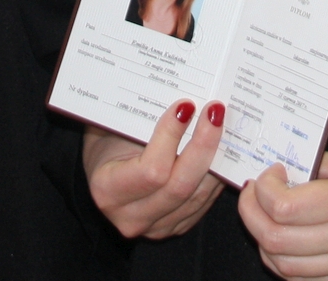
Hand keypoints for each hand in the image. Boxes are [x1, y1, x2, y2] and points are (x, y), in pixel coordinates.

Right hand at [85, 99, 226, 238]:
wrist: (103, 171)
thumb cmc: (107, 143)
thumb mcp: (113, 128)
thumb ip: (142, 120)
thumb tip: (182, 100)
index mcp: (108, 191)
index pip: (151, 170)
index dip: (172, 137)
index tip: (186, 106)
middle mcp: (132, 216)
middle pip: (180, 185)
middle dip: (203, 145)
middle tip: (215, 111)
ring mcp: (157, 226)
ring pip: (198, 195)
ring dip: (216, 158)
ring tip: (223, 124)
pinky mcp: (176, 225)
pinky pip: (204, 201)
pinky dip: (216, 173)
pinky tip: (221, 147)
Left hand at [236, 139, 327, 279]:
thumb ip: (325, 164)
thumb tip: (286, 165)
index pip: (285, 207)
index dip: (263, 189)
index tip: (269, 172)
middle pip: (276, 241)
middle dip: (252, 214)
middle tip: (258, 192)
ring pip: (286, 269)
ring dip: (267, 241)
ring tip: (273, 215)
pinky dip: (290, 263)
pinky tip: (295, 239)